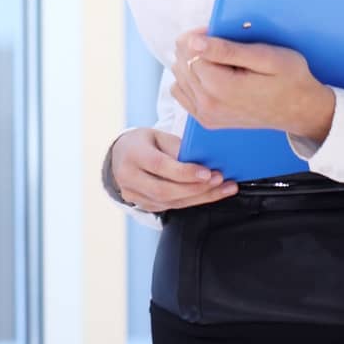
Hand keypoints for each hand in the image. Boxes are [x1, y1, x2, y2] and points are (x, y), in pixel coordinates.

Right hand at [109, 128, 236, 211]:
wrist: (120, 157)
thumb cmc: (144, 143)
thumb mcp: (158, 136)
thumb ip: (177, 147)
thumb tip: (205, 159)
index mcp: (132, 154)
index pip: (159, 165)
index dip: (184, 172)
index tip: (208, 172)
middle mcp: (128, 177)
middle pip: (165, 190)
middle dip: (196, 188)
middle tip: (220, 180)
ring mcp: (134, 195)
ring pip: (170, 203)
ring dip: (200, 197)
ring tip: (223, 188)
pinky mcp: (143, 205)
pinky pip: (171, 207)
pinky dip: (193, 201)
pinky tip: (210, 194)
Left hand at [170, 29, 335, 141]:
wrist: (301, 110)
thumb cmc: (290, 79)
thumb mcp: (265, 56)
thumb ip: (226, 50)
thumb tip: (192, 42)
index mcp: (220, 88)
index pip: (188, 50)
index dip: (202, 36)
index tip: (221, 33)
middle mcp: (207, 105)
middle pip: (181, 62)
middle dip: (197, 48)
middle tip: (226, 46)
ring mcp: (205, 116)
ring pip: (179, 75)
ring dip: (194, 63)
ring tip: (222, 62)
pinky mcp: (206, 120)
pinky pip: (182, 92)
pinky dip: (192, 79)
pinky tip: (213, 76)